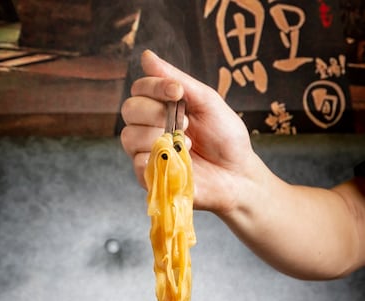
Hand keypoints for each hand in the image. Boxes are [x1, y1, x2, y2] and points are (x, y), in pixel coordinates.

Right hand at [120, 50, 255, 212]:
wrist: (238, 174)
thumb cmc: (226, 138)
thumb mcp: (207, 102)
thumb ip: (178, 80)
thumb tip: (146, 56)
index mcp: (162, 107)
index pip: (139, 89)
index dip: (153, 86)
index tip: (177, 91)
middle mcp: (150, 128)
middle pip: (129, 110)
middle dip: (154, 112)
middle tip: (185, 122)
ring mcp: (148, 153)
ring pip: (129, 137)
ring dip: (158, 137)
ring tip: (186, 144)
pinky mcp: (150, 177)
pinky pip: (138, 163)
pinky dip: (159, 159)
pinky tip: (180, 162)